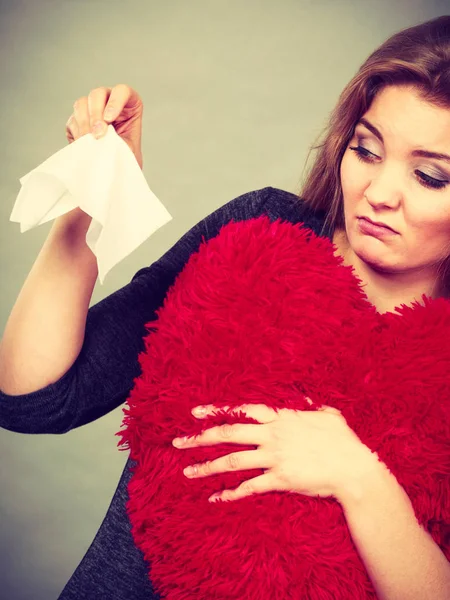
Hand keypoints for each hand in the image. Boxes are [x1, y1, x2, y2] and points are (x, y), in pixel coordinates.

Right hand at [65, 83, 143, 168]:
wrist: (116, 168)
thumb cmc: (127, 156)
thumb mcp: (129, 149)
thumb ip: (118, 140)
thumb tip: (99, 135)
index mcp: (129, 105)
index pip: (122, 91)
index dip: (115, 102)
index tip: (110, 119)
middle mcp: (109, 102)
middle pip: (97, 94)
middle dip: (96, 114)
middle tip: (98, 134)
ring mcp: (92, 110)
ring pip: (82, 103)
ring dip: (84, 122)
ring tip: (90, 140)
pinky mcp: (78, 121)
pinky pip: (72, 120)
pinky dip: (77, 132)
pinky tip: (84, 144)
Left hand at [173, 400, 379, 503]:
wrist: (355, 469)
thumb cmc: (344, 440)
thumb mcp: (327, 414)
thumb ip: (310, 406)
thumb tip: (303, 399)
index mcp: (280, 418)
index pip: (242, 410)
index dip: (217, 410)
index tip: (195, 412)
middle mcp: (272, 436)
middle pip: (229, 434)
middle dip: (200, 438)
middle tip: (178, 442)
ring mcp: (274, 458)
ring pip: (233, 461)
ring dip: (208, 467)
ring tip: (188, 471)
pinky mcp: (280, 480)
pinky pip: (250, 487)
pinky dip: (231, 493)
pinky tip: (216, 497)